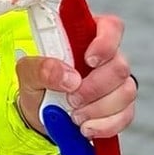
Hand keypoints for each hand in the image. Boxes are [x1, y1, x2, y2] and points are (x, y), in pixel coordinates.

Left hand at [16, 14, 135, 137]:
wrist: (40, 114)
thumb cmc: (37, 82)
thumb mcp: (27, 72)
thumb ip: (41, 68)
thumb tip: (69, 78)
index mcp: (85, 36)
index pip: (110, 27)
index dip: (105, 43)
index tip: (88, 60)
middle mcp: (107, 57)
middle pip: (120, 65)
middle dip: (95, 87)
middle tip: (72, 98)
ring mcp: (117, 82)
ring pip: (126, 91)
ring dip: (99, 108)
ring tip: (74, 115)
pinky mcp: (122, 107)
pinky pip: (126, 115)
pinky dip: (105, 125)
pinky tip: (86, 127)